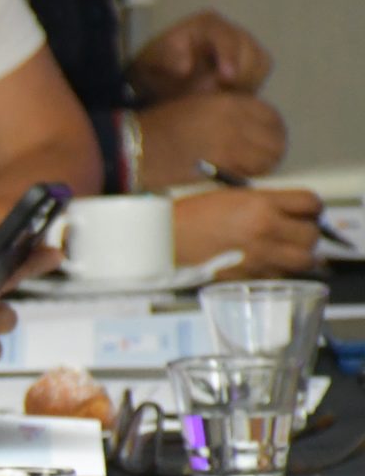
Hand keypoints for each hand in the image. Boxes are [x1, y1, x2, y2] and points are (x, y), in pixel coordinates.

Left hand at [127, 10, 271, 102]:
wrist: (159, 81)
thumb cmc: (156, 68)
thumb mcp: (153, 62)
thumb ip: (169, 60)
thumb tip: (185, 67)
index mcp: (207, 24)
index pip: (226, 37)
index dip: (230, 56)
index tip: (227, 78)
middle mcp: (230, 30)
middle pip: (250, 50)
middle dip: (239, 75)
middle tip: (222, 95)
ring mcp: (244, 46)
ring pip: (260, 63)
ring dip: (246, 82)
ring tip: (224, 97)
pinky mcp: (252, 63)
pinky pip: (260, 75)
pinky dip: (249, 86)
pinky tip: (231, 97)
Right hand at [134, 93, 287, 187]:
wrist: (134, 148)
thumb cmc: (160, 128)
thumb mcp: (199, 106)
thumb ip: (229, 113)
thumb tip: (254, 128)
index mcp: (228, 103)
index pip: (271, 116)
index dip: (273, 130)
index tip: (266, 138)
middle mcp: (235, 121)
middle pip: (275, 138)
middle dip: (273, 148)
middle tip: (263, 157)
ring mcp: (230, 146)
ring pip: (268, 157)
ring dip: (264, 164)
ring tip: (253, 168)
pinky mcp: (222, 168)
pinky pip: (251, 173)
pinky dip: (251, 175)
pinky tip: (241, 176)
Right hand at [174, 186, 321, 277]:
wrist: (163, 241)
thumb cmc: (191, 216)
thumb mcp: (234, 198)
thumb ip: (267, 204)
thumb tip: (293, 215)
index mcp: (261, 204)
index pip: (311, 203)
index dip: (311, 208)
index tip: (305, 212)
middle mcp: (265, 230)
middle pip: (311, 235)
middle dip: (305, 233)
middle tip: (293, 232)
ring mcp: (259, 257)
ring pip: (304, 260)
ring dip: (298, 255)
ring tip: (284, 251)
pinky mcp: (249, 277)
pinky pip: (280, 276)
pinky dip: (278, 271)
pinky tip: (262, 263)